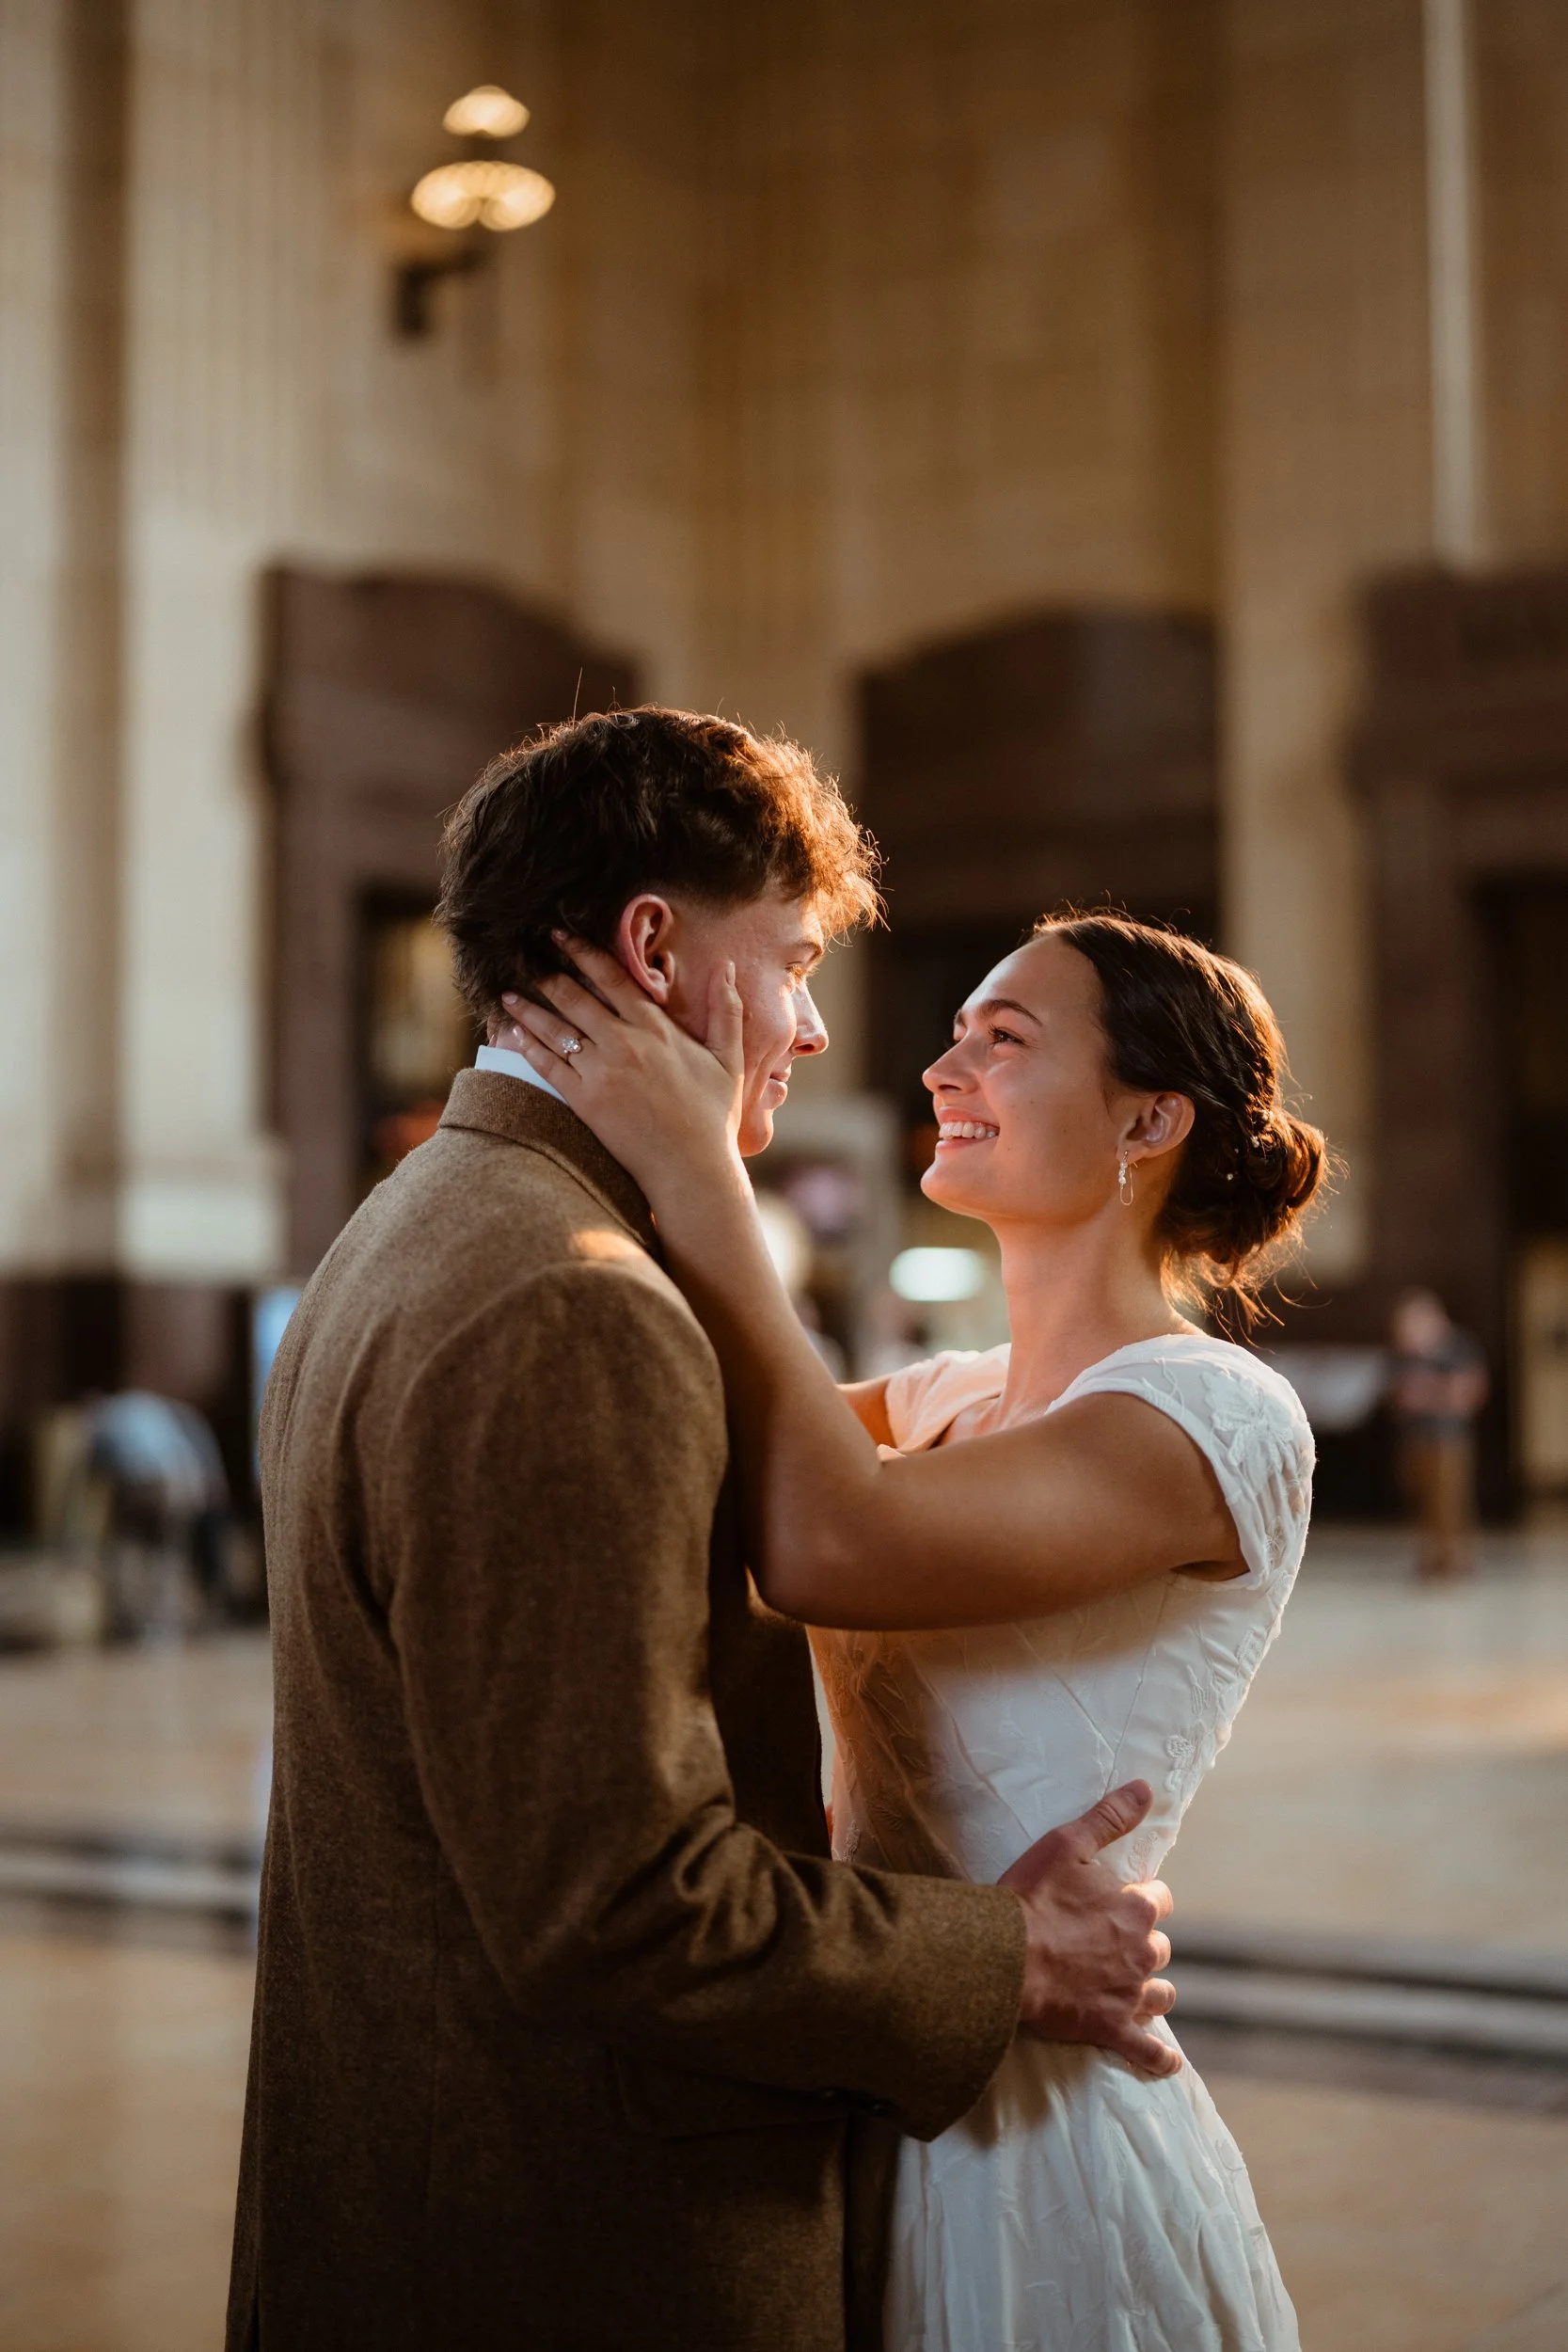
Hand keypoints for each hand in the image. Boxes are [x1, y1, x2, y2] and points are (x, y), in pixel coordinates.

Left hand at [496, 937, 745, 1202]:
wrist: (691, 1168)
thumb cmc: (713, 1117)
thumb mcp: (728, 1060)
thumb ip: (726, 1011)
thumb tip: (729, 968)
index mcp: (656, 1028)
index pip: (612, 978)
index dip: (583, 953)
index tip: (561, 937)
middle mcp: (624, 1043)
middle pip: (575, 997)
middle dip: (547, 973)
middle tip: (523, 955)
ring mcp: (601, 1072)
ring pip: (555, 1030)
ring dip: (527, 1009)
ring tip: (507, 994)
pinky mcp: (585, 1100)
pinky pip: (548, 1066)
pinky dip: (528, 1048)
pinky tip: (512, 1035)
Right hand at [1000, 1779, 1179, 2077]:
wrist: (1001, 1958)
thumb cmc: (1029, 1898)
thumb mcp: (1066, 1844)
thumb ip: (1110, 1817)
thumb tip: (1148, 1789)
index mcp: (1137, 1907)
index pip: (1161, 1900)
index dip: (1143, 1898)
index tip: (1124, 1899)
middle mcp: (1143, 1951)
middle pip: (1160, 1947)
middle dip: (1143, 1943)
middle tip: (1113, 1943)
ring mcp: (1130, 1994)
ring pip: (1161, 1994)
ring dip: (1151, 1990)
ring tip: (1135, 1989)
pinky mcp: (1112, 2029)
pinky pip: (1149, 2051)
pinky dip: (1159, 2058)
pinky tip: (1165, 2061)